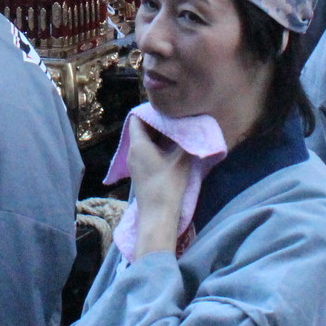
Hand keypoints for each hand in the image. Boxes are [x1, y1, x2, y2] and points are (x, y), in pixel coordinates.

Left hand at [127, 119, 189, 259]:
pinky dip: (155, 148)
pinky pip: (145, 153)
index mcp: (138, 144)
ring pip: (143, 142)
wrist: (158, 215)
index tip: (166, 110)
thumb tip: (193, 127)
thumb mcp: (181, 160)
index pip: (137, 118)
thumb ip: (186, 141)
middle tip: (174, 120)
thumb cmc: (168, 185)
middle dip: (156, 124)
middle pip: (140, 130)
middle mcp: (132, 152)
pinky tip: (170, 151)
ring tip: (175, 133)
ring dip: (157, 137)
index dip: (150, 112)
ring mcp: (134, 164)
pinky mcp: (139, 173)